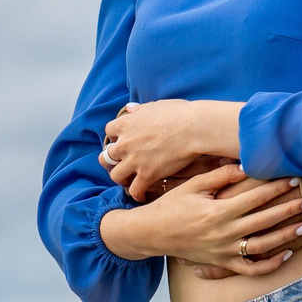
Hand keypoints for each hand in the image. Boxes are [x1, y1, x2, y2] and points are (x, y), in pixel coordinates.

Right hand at [98, 163, 301, 273]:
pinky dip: (270, 264)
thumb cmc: (172, 206)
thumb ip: (219, 176)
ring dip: (285, 236)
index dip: (276, 188)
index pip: (254, 198)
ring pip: (263, 246)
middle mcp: (224, 233)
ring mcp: (224, 251)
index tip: (292, 178)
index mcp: (218, 212)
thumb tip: (245, 165)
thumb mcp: (192, 186)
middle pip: (264, 221)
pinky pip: (251, 268)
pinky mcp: (222, 263)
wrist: (152, 234)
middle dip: (287, 209)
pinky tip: (286, 254)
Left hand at [100, 101, 242, 199]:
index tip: (122, 141)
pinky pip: (134, 190)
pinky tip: (141, 195)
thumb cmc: (179, 114)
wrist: (193, 128)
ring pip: (115, 175)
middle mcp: (125, 143)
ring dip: (120, 179)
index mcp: (126, 124)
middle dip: (112, 160)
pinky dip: (136, 194)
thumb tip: (130, 109)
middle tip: (120, 164)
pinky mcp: (147, 175)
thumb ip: (140, 110)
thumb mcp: (155, 106)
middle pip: (107, 156)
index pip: (110, 131)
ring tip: (128, 181)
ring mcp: (134, 160)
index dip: (115, 137)